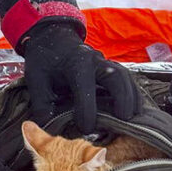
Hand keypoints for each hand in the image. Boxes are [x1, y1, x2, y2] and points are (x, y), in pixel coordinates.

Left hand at [21, 23, 140, 132]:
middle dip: (122, 98)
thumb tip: (53, 130)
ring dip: (132, 97)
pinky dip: (133, 94)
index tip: (85, 129)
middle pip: (115, 76)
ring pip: (125, 77)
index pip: (85, 89)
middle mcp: (93, 60)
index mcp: (74, 64)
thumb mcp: (36, 83)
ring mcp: (105, 62)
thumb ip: (43, 107)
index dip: (87, 112)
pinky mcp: (110, 68)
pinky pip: (127, 79)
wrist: (53, 39)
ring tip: (135, 117)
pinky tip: (135, 110)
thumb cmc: (45, 62)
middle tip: (124, 119)